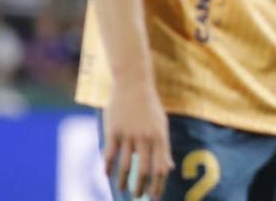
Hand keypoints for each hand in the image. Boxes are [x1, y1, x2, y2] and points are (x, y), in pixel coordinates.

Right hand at [104, 81, 172, 198]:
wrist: (133, 85)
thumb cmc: (149, 108)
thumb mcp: (161, 126)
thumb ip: (164, 148)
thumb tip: (169, 168)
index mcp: (160, 137)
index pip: (161, 167)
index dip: (158, 185)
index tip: (154, 197)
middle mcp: (145, 138)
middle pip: (144, 170)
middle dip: (141, 187)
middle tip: (138, 196)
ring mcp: (128, 134)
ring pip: (125, 166)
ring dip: (123, 181)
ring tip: (122, 189)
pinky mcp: (113, 131)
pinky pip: (109, 155)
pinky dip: (108, 168)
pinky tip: (107, 176)